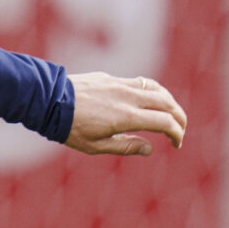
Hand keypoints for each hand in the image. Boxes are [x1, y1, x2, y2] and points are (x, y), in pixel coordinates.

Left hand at [63, 72, 186, 155]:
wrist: (48, 100)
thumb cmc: (69, 127)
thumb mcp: (96, 146)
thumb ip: (125, 146)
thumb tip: (149, 149)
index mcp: (127, 117)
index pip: (165, 122)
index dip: (176, 133)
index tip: (176, 143)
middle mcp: (128, 97)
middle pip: (167, 103)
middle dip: (179, 117)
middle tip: (180, 130)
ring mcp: (120, 85)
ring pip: (156, 89)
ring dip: (169, 102)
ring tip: (170, 114)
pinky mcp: (112, 78)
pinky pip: (141, 82)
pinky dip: (153, 91)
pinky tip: (150, 100)